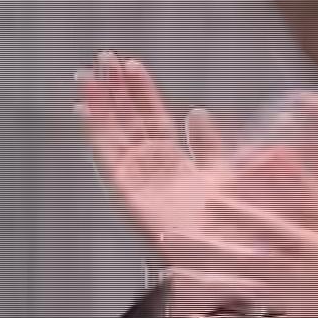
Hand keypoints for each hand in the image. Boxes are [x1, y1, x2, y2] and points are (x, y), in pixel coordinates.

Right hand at [75, 52, 231, 248]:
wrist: (231, 259)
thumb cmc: (234, 228)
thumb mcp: (229, 176)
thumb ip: (210, 146)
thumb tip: (198, 113)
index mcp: (175, 164)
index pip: (154, 118)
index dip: (143, 92)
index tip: (133, 64)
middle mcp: (152, 170)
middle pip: (128, 121)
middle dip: (116, 89)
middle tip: (102, 57)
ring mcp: (138, 182)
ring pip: (113, 134)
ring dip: (99, 104)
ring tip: (86, 74)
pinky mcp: (127, 196)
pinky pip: (106, 159)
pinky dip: (94, 134)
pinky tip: (84, 109)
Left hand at [162, 147, 317, 317]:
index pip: (272, 227)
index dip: (240, 213)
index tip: (211, 200)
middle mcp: (302, 278)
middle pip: (244, 260)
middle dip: (205, 248)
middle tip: (167, 237)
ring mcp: (301, 308)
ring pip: (246, 294)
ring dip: (209, 284)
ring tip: (172, 276)